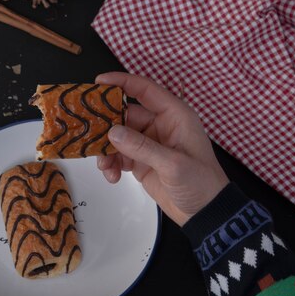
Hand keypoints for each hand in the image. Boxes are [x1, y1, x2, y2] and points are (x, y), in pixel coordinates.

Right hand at [96, 72, 228, 225]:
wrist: (206, 213)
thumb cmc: (201, 183)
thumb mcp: (173, 164)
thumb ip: (142, 147)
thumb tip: (112, 132)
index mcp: (174, 115)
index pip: (145, 90)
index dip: (121, 82)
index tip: (98, 82)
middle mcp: (160, 125)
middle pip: (124, 115)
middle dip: (106, 125)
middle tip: (88, 131)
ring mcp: (149, 143)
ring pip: (118, 137)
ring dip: (107, 149)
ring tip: (104, 165)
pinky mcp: (141, 161)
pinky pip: (119, 155)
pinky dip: (111, 164)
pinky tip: (112, 176)